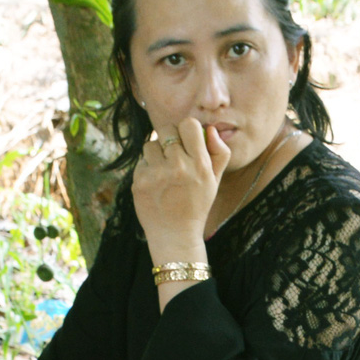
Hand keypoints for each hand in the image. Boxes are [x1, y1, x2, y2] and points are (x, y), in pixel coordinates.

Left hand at [131, 116, 230, 259]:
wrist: (175, 235)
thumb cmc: (196, 205)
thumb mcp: (215, 181)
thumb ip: (219, 153)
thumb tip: (211, 129)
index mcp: (200, 165)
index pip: (189, 124)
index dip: (187, 130)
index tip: (186, 140)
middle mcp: (178, 167)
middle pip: (166, 129)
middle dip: (169, 139)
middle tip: (173, 156)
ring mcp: (157, 174)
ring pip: (150, 144)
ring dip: (156, 155)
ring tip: (164, 173)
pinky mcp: (140, 181)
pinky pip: (141, 161)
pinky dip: (147, 170)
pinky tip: (155, 185)